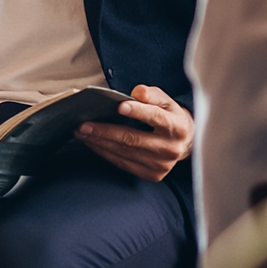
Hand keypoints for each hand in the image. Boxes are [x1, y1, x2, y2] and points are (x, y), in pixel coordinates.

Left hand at [75, 85, 192, 182]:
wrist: (184, 142)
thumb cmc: (169, 116)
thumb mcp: (166, 101)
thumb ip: (151, 94)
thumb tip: (136, 93)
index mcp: (177, 126)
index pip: (155, 117)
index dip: (138, 111)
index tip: (119, 106)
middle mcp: (170, 148)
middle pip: (133, 138)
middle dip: (104, 131)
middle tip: (83, 125)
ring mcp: (161, 164)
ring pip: (124, 152)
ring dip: (99, 142)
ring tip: (82, 133)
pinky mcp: (152, 175)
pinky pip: (123, 163)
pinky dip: (105, 153)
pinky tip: (93, 143)